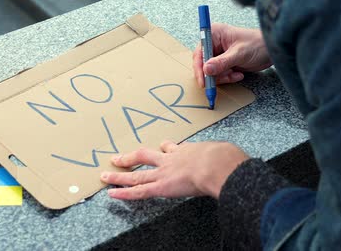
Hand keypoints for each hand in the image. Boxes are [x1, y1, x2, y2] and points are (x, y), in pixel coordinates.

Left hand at [101, 141, 248, 199]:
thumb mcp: (226, 154)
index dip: (166, 148)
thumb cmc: (227, 159)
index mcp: (189, 150)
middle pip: (146, 156)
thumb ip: (226, 158)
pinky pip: (138, 190)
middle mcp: (172, 159)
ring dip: (119, 175)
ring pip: (137, 174)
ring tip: (105, 175)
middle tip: (119, 157)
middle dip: (132, 157)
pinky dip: (124, 192)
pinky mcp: (162, 186)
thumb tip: (236, 162)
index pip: (172, 148)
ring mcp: (164, 172)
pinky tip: (111, 193)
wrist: (219, 164)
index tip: (163, 146)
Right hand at [193, 23, 271, 87]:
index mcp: (215, 34)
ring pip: (211, 72)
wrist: (272, 51)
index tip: (203, 79)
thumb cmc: (258, 44)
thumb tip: (206, 69)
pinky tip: (239, 74)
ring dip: (223, 76)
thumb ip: (222, 62)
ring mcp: (219, 54)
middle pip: (203, 63)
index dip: (199, 66)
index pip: (200, 51)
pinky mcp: (224, 63)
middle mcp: (214, 43)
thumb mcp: (239, 54)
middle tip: (220, 81)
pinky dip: (228, 77)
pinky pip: (219, 75)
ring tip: (235, 74)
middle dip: (213, 74)